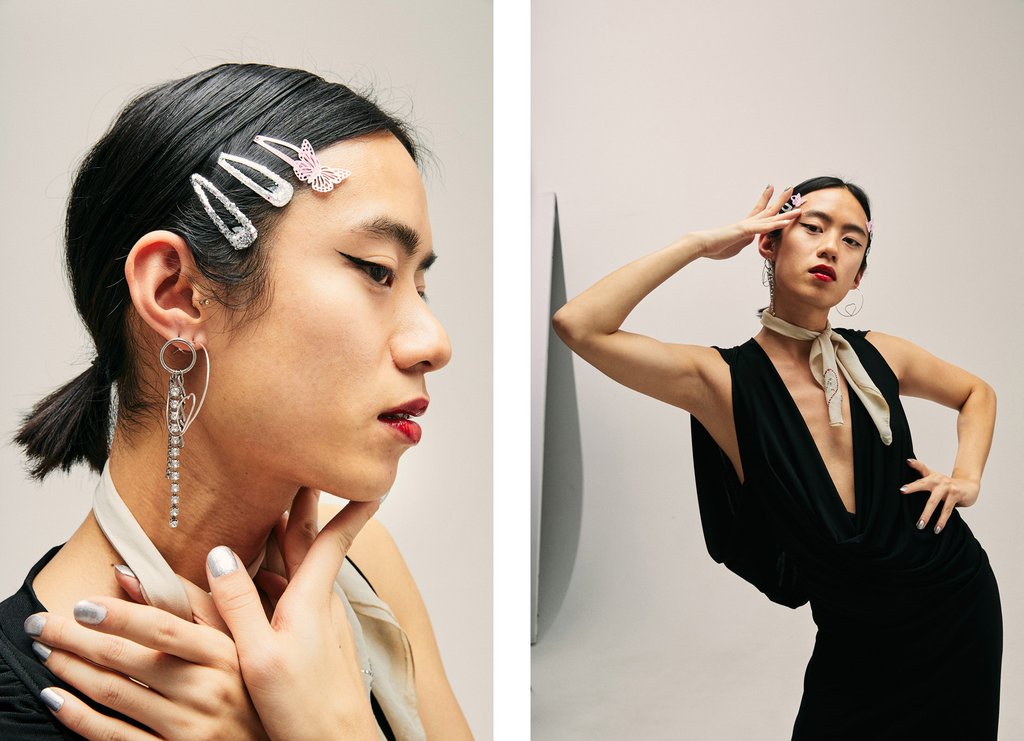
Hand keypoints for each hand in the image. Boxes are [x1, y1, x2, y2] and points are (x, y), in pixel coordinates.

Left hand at [24, 588, 266, 740]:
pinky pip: (113, 737)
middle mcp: (206, 691)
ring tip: (46, 653)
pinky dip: (78, 717)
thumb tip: (132, 573)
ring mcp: (188, 728)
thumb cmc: (249, 684)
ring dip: (71, 672)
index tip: (83, 604)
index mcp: (225, 654)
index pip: (164, 629)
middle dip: (77, 640)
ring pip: (114, 696)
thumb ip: (192, 601)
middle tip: (43, 623)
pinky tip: (57, 699)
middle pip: (128, 661)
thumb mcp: (237, 638)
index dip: (121, 616)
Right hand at [207, 489, 380, 740]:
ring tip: (275, 512)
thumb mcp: (258, 657)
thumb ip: (239, 605)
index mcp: (309, 601)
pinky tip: (265, 579)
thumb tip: (221, 555)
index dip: (349, 506)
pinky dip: (282, 576)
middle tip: (304, 473)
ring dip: (293, 540)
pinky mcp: (316, 644)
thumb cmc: (303, 710)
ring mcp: (321, 625)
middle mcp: (320, 606)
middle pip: (313, 545)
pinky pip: (297, 596)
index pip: (332, 540)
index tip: (366, 477)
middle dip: (307, 508)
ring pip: (304, 570)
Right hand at [694, 185, 800, 260]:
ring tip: (799, 206)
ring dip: (786, 213)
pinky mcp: (744, 231)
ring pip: (771, 218)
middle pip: (769, 210)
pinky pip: (764, 228)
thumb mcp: (734, 246)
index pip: (759, 211)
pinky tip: (787, 221)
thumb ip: (743, 241)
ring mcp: (747, 226)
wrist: (702, 244)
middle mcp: (748, 223)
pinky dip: (776, 225)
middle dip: (781, 200)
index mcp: (745, 227)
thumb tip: (748, 240)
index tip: (773, 189)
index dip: (767, 200)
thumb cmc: (715, 246)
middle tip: (791, 189)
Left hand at [900, 458, 979, 533]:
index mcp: (931, 477)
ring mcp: (948, 487)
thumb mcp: (934, 477)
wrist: (969, 485)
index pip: (919, 474)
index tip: (901, 489)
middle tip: (902, 493)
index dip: (912, 476)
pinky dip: (941, 520)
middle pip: (923, 486)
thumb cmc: (946, 484)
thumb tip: (906, 468)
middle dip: (912, 489)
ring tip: (920, 525)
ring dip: (927, 515)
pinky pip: (947, 510)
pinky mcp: (956, 495)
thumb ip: (921, 472)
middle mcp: (938, 480)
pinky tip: (937, 529)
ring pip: (934, 502)